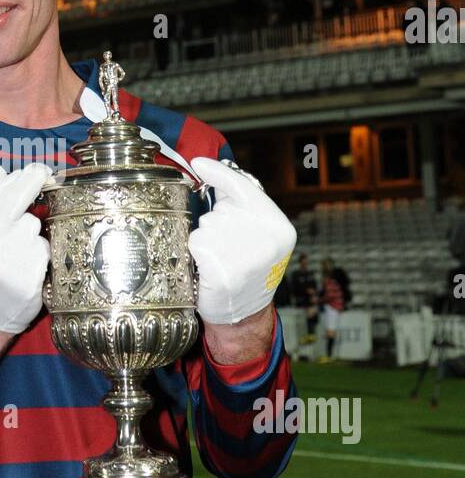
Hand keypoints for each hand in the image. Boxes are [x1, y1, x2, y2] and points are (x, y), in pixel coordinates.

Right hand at [0, 162, 52, 333]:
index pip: (0, 194)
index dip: (23, 178)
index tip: (37, 170)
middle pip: (21, 206)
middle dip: (32, 192)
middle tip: (41, 179)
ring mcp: (7, 265)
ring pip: (34, 228)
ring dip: (32, 233)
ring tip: (18, 248)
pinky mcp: (28, 280)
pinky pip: (43, 250)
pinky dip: (39, 254)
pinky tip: (27, 264)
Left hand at [187, 157, 296, 325]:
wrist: (245, 313)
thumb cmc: (247, 268)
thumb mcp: (257, 233)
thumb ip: (241, 205)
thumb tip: (210, 169)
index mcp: (279, 227)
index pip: (243, 188)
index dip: (219, 173)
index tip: (199, 164)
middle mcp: (267, 240)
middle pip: (219, 210)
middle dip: (215, 225)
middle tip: (228, 249)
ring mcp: (246, 257)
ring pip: (205, 227)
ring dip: (206, 240)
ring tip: (221, 260)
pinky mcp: (224, 272)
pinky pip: (196, 244)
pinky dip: (196, 254)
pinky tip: (209, 268)